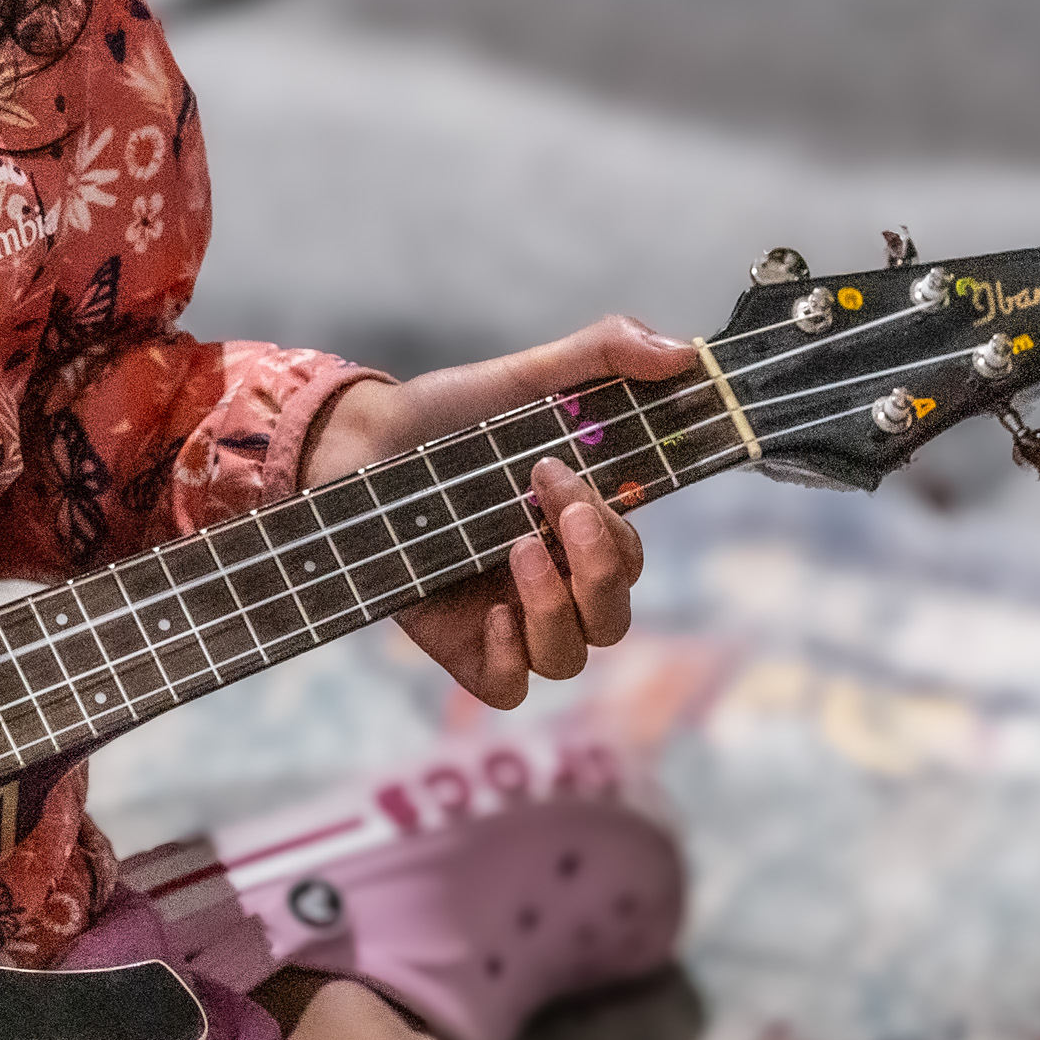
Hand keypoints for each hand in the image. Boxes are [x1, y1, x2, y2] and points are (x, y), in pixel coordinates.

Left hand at [300, 314, 696, 709]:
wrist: (357, 442)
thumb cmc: (446, 416)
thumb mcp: (526, 376)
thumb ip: (604, 353)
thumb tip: (682, 355)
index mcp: (575, 532)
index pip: (630, 559)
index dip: (616, 531)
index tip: (563, 473)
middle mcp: (549, 581)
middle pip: (613, 617)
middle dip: (596, 565)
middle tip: (549, 502)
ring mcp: (506, 617)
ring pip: (569, 657)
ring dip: (557, 609)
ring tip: (516, 549)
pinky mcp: (457, 644)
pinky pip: (508, 686)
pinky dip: (512, 660)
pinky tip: (493, 612)